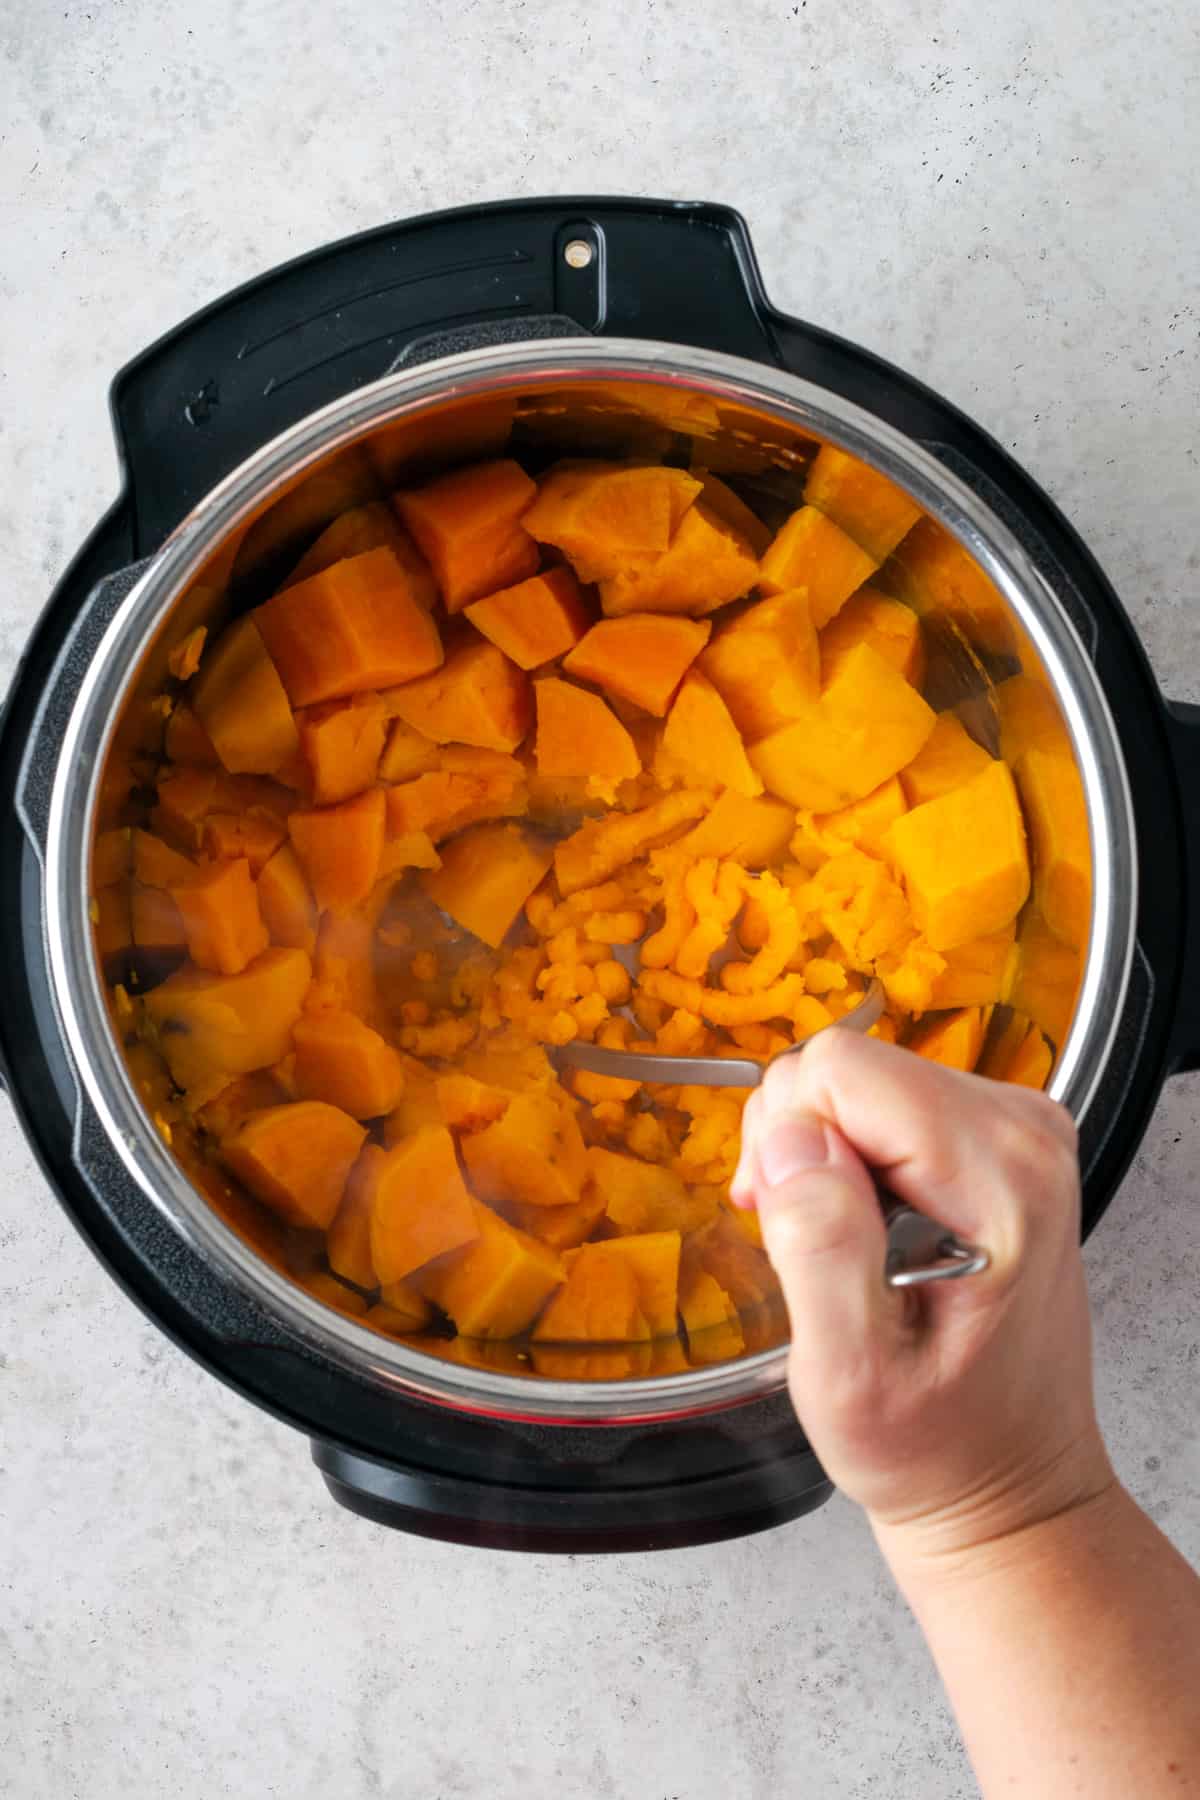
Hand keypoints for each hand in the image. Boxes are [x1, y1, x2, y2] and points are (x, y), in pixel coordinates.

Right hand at [731, 1031, 1114, 1571]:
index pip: (840, 1070)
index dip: (787, 1141)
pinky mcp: (998, 1138)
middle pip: (846, 1065)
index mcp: (998, 1178)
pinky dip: (849, 1159)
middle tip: (811, 1246)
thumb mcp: (852, 1378)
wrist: (1007, 1482)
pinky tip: (865, 1232)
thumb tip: (791, 1142)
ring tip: (842, 1249)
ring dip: (820, 1157)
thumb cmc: (936, 1446)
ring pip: (856, 1078)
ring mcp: (1017, 1129)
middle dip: (798, 1146)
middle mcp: (1024, 1132)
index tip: (788, 1224)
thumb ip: (820, 1249)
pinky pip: (880, 1102)